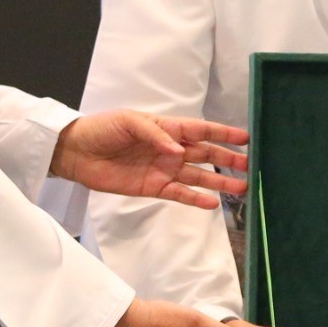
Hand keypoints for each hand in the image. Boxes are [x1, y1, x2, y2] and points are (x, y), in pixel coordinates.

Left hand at [53, 111, 248, 209]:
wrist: (76, 152)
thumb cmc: (103, 129)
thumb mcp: (129, 122)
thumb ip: (156, 135)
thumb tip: (178, 151)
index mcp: (167, 128)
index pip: (201, 130)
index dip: (223, 133)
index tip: (246, 137)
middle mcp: (171, 149)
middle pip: (206, 155)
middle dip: (229, 159)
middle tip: (251, 165)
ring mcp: (164, 169)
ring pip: (199, 176)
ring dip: (220, 182)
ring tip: (242, 187)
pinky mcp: (154, 188)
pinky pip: (180, 194)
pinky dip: (196, 199)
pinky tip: (213, 204)